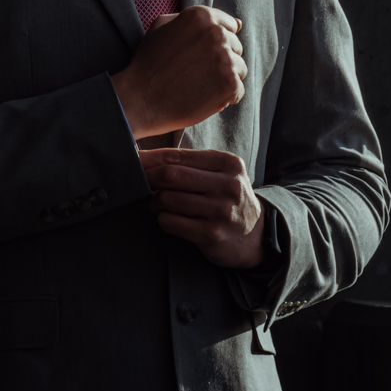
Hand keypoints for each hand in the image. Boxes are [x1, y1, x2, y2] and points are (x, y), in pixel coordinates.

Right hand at [111, 6, 245, 139]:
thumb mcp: (162, 27)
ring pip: (240, 68)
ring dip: (224, 79)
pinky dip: (225, 98)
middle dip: (221, 60)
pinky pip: (239, 90)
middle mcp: (216, 34)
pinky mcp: (229, 84)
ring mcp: (224, 59)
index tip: (200, 56)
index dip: (215, 44)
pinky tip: (204, 98)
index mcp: (202, 16)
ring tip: (199, 86)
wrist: (139, 99)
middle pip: (236, 47)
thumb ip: (195, 19)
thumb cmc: (148, 63)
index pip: (230, 26)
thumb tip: (237, 23)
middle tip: (194, 73)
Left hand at [139, 148, 265, 268]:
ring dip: (154, 201)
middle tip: (140, 183)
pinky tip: (169, 218)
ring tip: (157, 203)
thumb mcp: (222, 174)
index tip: (135, 161)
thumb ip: (191, 164)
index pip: (179, 155)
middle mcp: (227, 185)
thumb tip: (146, 157)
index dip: (152, 158)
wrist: (256, 235)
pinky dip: (162, 219)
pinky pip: (170, 222)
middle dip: (148, 178)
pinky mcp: (211, 234)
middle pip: (171, 175)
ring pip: (167, 199)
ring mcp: (220, 211)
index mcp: (229, 164)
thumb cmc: (229, 199)